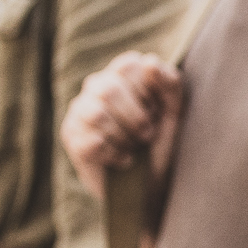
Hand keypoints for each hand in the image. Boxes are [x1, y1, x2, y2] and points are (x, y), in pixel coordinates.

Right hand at [60, 52, 180, 201]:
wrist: (153, 185)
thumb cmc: (163, 143)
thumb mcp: (175, 112)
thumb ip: (170, 84)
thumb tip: (150, 63)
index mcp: (121, 75)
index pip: (127, 65)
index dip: (148, 91)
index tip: (157, 111)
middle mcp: (95, 87)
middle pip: (108, 89)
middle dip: (136, 118)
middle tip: (147, 135)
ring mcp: (80, 112)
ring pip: (96, 114)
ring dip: (124, 136)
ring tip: (133, 147)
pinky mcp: (73, 139)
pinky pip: (92, 141)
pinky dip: (115, 155)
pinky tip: (122, 160)